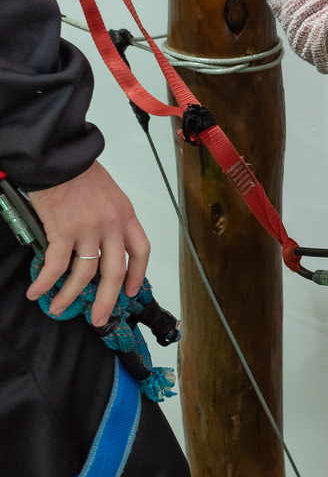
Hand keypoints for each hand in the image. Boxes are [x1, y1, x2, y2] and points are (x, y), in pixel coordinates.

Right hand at [25, 161, 149, 325]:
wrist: (61, 158)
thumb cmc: (81, 173)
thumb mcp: (109, 194)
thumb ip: (111, 219)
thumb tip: (102, 244)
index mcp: (126, 216)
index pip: (141, 251)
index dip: (138, 274)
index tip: (132, 292)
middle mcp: (112, 226)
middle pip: (115, 272)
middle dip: (106, 300)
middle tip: (98, 318)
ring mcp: (88, 230)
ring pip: (84, 274)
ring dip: (69, 296)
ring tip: (58, 309)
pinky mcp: (63, 231)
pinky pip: (55, 266)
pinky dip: (45, 282)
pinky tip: (37, 291)